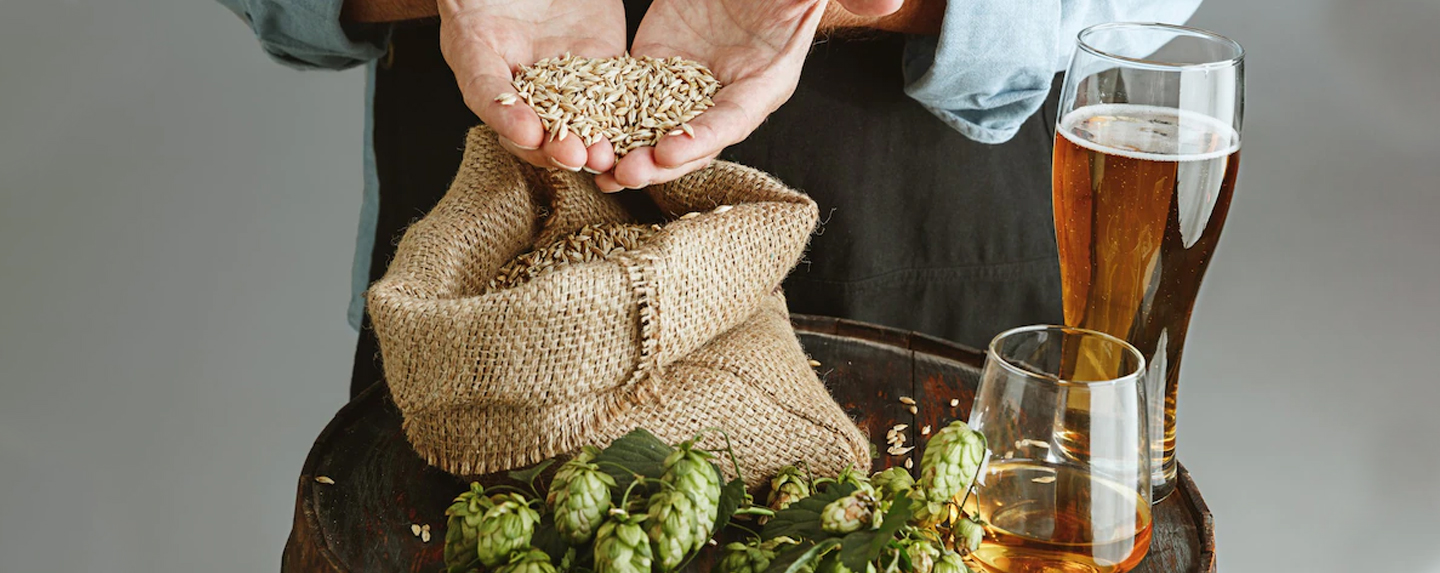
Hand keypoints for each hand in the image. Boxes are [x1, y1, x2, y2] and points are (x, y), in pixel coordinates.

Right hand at [439, 0, 625, 172]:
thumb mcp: (470, 25)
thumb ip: (478, 61)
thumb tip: (484, 88)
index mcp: (489, 81)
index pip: (497, 109)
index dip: (509, 124)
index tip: (527, 135)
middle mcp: (530, 90)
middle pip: (542, 132)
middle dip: (557, 149)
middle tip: (574, 157)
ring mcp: (570, 82)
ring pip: (582, 124)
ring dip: (594, 144)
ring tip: (605, 157)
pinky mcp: (606, 66)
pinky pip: (618, 95)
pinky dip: (628, 115)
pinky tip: (636, 130)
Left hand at [597, 0, 902, 191]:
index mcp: (765, 82)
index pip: (734, 117)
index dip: (704, 137)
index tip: (669, 151)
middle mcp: (726, 96)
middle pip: (692, 139)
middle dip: (658, 161)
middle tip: (624, 174)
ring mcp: (689, 88)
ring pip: (656, 132)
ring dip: (628, 155)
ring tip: (595, 171)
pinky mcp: (657, 71)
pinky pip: (629, 106)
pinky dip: (607, 127)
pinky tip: (580, 143)